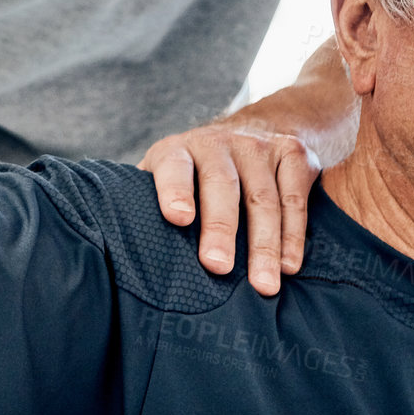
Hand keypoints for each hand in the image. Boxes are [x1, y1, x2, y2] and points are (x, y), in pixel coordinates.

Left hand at [137, 118, 321, 296]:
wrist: (251, 130)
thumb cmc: (195, 175)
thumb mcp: (164, 178)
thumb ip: (144, 205)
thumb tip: (118, 253)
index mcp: (177, 151)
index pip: (173, 167)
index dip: (174, 190)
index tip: (177, 218)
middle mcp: (217, 142)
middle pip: (221, 184)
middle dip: (220, 227)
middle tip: (217, 267)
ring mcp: (257, 146)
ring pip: (263, 197)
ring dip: (264, 244)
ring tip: (263, 284)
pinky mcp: (293, 153)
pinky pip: (295, 197)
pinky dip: (294, 234)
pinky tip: (289, 266)